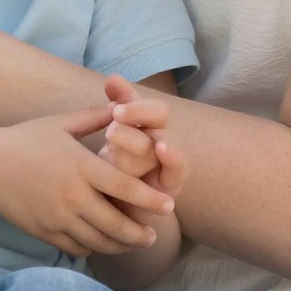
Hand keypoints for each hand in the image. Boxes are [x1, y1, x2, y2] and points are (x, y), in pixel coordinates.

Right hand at [0, 106, 178, 257]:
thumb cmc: (25, 140)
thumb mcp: (60, 123)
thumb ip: (93, 117)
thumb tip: (121, 105)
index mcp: (80, 165)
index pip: (125, 187)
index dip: (150, 199)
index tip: (169, 206)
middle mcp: (72, 195)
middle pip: (117, 223)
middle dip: (139, 233)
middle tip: (153, 235)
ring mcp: (58, 217)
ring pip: (99, 241)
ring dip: (120, 245)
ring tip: (132, 243)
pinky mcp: (45, 231)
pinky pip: (77, 248)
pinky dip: (93, 248)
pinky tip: (101, 244)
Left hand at [97, 75, 186, 200]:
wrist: (113, 212)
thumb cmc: (112, 168)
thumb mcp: (112, 135)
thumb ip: (119, 106)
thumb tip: (113, 78)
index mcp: (148, 126)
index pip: (152, 106)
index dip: (135, 101)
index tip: (112, 97)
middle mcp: (160, 141)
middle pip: (158, 118)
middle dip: (135, 114)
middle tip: (113, 116)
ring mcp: (166, 165)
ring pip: (155, 146)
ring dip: (133, 141)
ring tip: (112, 136)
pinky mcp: (168, 189)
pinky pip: (178, 170)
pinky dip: (174, 157)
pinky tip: (162, 148)